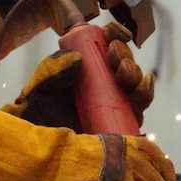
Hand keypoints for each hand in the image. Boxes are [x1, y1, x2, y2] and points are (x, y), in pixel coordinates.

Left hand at [1, 22, 155, 129]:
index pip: (106, 44)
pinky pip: (139, 108)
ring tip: (123, 72)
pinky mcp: (122, 124)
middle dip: (124, 55)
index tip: (112, 34)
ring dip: (135, 73)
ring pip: (136, 82)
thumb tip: (76, 58)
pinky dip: (145, 94)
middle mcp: (105, 82)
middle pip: (125, 62)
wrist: (36, 146)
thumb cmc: (36, 113)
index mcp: (87, 66)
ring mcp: (115, 103)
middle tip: (113, 55)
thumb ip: (50, 70)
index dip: (115, 35)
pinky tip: (142, 86)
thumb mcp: (38, 87)